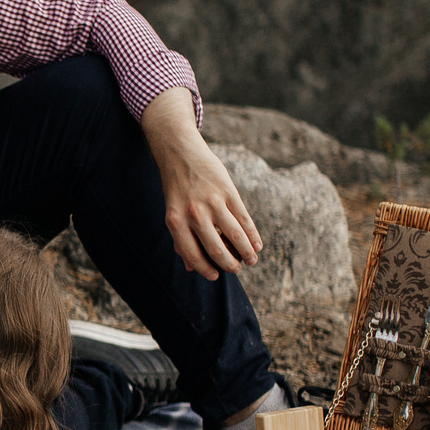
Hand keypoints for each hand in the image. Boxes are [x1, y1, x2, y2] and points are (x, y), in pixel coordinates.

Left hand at [142, 89, 261, 279]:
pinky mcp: (228, 191)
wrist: (180, 153)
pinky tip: (257, 245)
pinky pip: (244, 219)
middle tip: (236, 269)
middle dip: (229, 264)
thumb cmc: (176, 188)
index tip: (215, 276)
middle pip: (216, 248)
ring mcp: (212, 202)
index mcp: (175, 221)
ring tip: (251, 261)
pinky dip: (252, 235)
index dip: (205, 269)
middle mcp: (194, 213)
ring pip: (234, 235)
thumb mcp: (172, 212)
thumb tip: (190, 267)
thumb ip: (180, 238)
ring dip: (246, 252)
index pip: (192, 254)